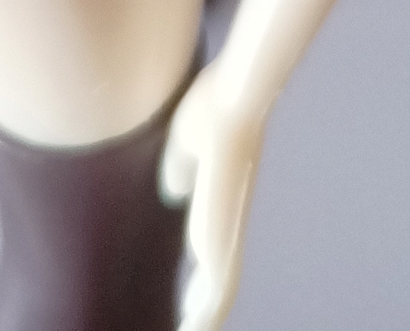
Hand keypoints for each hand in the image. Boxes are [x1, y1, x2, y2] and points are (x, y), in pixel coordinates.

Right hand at [160, 68, 263, 330]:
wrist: (234, 101)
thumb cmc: (211, 111)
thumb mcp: (185, 145)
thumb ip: (180, 171)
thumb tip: (175, 192)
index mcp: (220, 205)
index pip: (211, 255)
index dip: (199, 282)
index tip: (190, 304)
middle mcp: (230, 223)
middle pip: (220, 281)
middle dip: (204, 310)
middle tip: (189, 329)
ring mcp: (229, 230)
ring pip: (222, 292)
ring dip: (206, 318)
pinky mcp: (223, 235)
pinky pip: (219, 289)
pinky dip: (208, 315)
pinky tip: (195, 328)